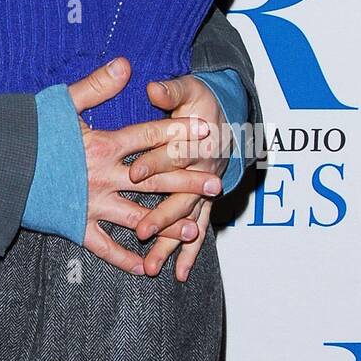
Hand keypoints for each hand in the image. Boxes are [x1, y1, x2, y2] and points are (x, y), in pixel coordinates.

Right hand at [67, 59, 222, 276]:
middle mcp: (104, 177)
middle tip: (214, 184)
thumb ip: (97, 86)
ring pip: (138, 218)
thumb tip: (126, 65)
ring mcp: (92, 204)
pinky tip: (146, 267)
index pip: (149, 138)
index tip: (205, 133)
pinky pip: (105, 248)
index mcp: (103, 145)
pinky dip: (125, 259)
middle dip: (186, 182)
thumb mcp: (62, 101)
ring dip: (166, 224)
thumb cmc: (28, 130)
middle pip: (154, 180)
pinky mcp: (75, 226)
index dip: (178, 134)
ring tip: (193, 229)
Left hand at [128, 73, 232, 279]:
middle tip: (142, 229)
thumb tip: (154, 88)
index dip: (156, 160)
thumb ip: (171, 90)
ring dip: (172, 242)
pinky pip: (197, 230)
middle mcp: (204, 170)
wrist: (226, 115)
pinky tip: (178, 273)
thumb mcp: (188, 88)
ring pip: (187, 219)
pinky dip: (189, 252)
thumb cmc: (200, 101)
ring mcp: (205, 190)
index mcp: (198, 141)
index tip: (134, 171)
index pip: (175, 153)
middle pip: (182, 194)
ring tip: (154, 266)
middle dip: (163, 213)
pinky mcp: (203, 202)